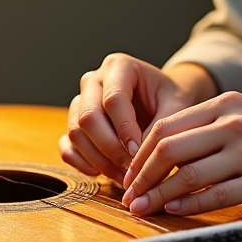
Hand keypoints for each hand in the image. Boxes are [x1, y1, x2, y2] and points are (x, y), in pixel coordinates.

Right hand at [59, 55, 214, 183]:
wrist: (161, 99)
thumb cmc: (168, 99)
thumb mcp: (175, 106)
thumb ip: (159, 128)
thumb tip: (137, 159)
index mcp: (119, 66)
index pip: (113, 99)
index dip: (125, 129)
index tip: (138, 152)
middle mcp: (93, 80)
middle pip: (88, 116)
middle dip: (109, 148)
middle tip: (129, 169)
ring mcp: (80, 101)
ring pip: (75, 132)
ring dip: (97, 159)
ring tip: (123, 175)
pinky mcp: (74, 123)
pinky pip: (66, 145)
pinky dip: (81, 163)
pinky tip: (102, 172)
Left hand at [120, 91, 241, 215]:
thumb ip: (211, 129)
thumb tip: (163, 152)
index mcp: (228, 104)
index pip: (167, 125)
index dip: (141, 152)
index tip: (129, 172)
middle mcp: (236, 123)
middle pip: (169, 147)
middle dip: (141, 174)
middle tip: (129, 194)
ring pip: (187, 174)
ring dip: (158, 195)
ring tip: (143, 208)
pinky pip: (215, 196)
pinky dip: (188, 206)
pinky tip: (175, 212)